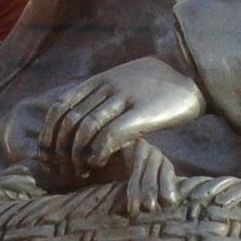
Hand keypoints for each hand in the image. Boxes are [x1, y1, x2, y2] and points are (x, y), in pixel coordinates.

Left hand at [18, 57, 207, 208]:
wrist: (193, 71)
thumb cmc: (158, 84)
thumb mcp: (124, 81)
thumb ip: (102, 97)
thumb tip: (80, 121)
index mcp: (99, 80)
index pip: (60, 107)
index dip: (48, 133)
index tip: (47, 154)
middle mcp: (108, 87)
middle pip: (70, 121)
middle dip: (60, 149)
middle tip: (63, 169)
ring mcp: (125, 97)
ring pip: (86, 128)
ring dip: (77, 154)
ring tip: (80, 170)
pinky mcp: (144, 112)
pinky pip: (111, 133)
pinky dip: (98, 152)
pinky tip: (98, 163)